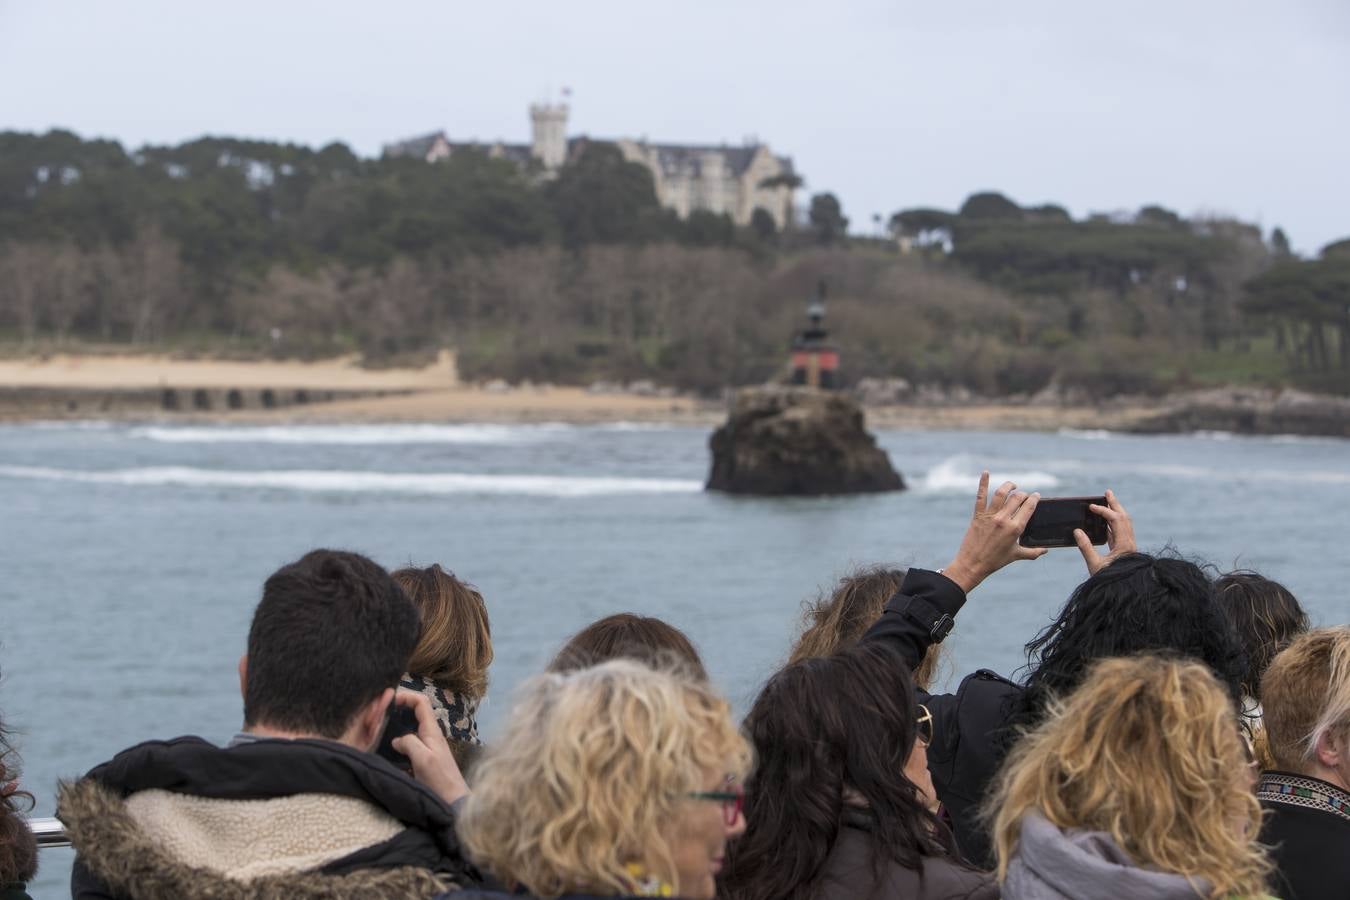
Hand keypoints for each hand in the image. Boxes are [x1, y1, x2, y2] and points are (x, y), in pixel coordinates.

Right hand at [392, 689, 468, 805]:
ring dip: (397, 726)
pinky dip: (399, 742)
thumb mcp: (423, 759)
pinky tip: (388, 751)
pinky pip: (410, 744)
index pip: (421, 702)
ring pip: (410, 729)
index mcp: (432, 731)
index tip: (390, 700)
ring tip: (380, 730)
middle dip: (399, 709)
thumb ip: (409, 743)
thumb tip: (397, 740)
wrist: (453, 802)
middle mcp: (431, 736)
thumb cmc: (441, 780)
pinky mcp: (424, 759)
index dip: (407, 696)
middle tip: (381, 715)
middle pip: (415, 713)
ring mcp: (428, 747)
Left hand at [941, 471, 1046, 592]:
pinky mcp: (978, 515)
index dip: (1034, 498)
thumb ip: (1033, 552)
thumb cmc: (995, 561)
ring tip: (1013, 485)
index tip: (1036, 495)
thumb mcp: (1016, 556)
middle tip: (1023, 495)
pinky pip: (981, 496)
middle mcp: (1004, 520)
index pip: (1029, 507)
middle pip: (1017, 498)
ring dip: (1009, 486)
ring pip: (1001, 494)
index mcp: (1016, 528)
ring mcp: (990, 516)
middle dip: (1023, 494)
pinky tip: (986, 472)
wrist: (973, 564)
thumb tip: (1046, 550)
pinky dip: (983, 483)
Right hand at [1073, 489, 1135, 575]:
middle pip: (1124, 517)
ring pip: (1125, 523)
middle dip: (1115, 504)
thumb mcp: (1094, 565)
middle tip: (1107, 492)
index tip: (1090, 507)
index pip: (1115, 520)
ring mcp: (1128, 546)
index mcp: (1124, 545)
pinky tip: (1106, 520)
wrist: (1123, 593)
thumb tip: (1077, 531)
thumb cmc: (1108, 581)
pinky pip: (1121, 531)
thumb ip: (1085, 547)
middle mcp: (1129, 543)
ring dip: (1116, 511)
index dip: (1103, 511)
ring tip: (1108, 501)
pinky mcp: (1125, 550)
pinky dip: (1114, 521)